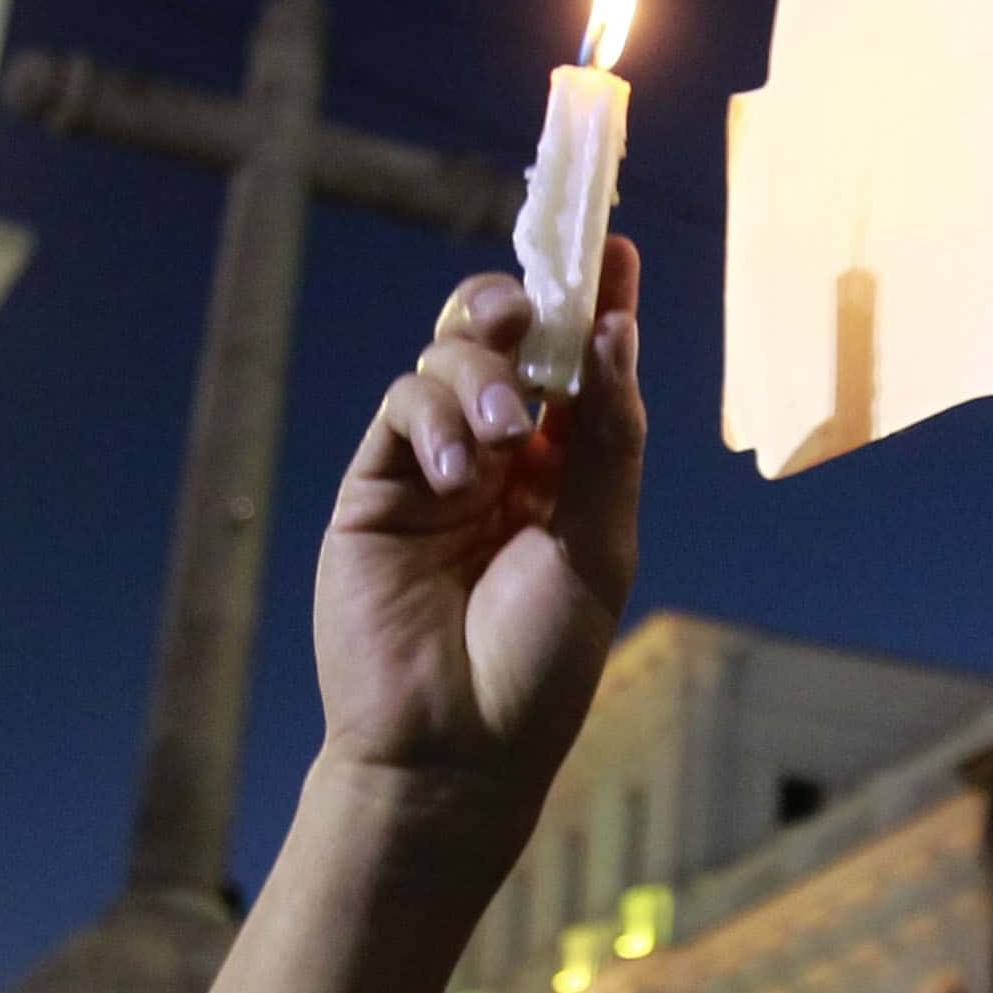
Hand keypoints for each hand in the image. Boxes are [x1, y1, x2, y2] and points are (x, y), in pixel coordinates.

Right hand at [313, 245, 646, 812]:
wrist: (452, 747)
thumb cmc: (538, 664)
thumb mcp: (599, 545)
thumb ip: (608, 437)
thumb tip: (617, 332)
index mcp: (569, 472)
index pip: (583, 365)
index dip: (596, 302)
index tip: (613, 245)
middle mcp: (503, 459)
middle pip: (508, 342)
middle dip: (525, 306)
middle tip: (536, 306)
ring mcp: (435, 469)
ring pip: (451, 360)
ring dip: (479, 374)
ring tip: (501, 435)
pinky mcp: (375, 486)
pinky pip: (400, 406)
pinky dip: (431, 414)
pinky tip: (457, 470)